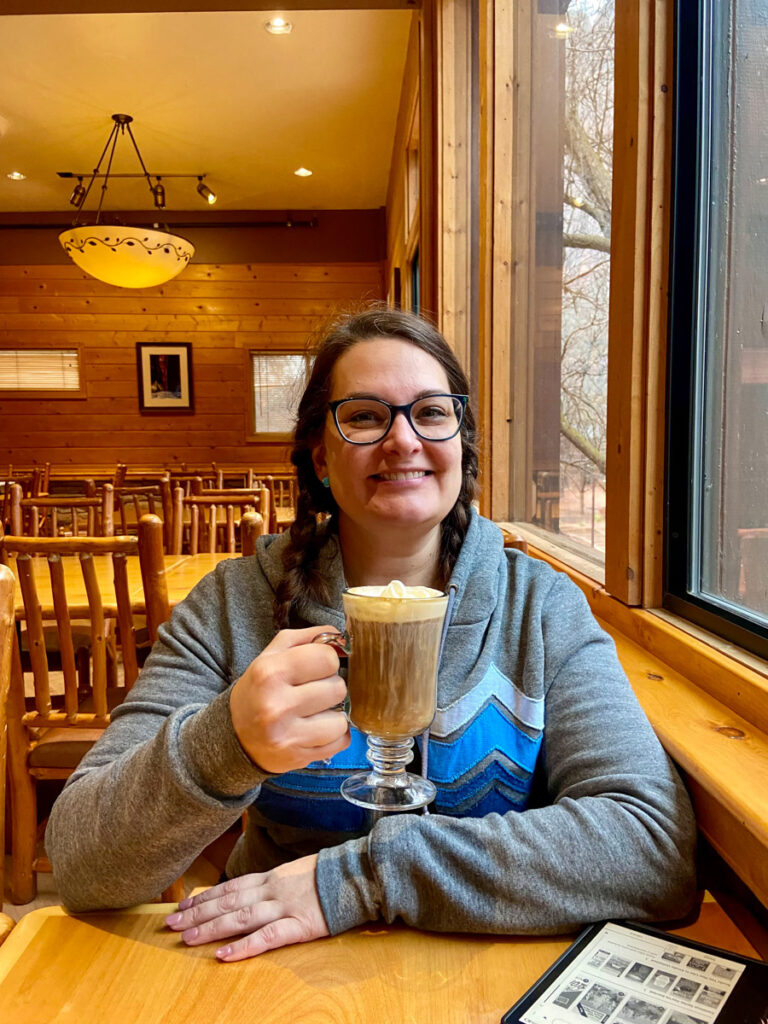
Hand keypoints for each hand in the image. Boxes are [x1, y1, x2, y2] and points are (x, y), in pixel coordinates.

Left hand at [165, 855, 328, 960]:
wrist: (359, 874)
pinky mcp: (300, 925)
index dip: (204, 897)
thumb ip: (272, 884)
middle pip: (227, 902)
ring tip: (187, 938)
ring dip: (211, 928)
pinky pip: (267, 937)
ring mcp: (285, 906)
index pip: (229, 887)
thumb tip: (249, 893)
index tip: (181, 906)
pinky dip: (243, 946)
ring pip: (240, 917)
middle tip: (170, 924)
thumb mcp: (295, 873)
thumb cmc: (328, 876)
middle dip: (197, 913)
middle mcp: (272, 889)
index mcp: (271, 877)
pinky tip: (224, 955)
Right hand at [229, 624, 348, 773]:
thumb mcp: (270, 656)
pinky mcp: (299, 757)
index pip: (327, 658)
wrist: (234, 736)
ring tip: (314, 713)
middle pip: (338, 688)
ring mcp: (288, 735)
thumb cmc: (258, 691)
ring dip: (333, 714)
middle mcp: (277, 705)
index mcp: (270, 673)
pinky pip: (341, 742)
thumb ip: (305, 639)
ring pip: (341, 719)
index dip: (327, 660)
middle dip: (330, 687)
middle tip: (312, 691)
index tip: (317, 667)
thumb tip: (341, 635)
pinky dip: (334, 735)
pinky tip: (315, 729)